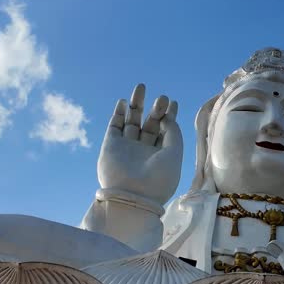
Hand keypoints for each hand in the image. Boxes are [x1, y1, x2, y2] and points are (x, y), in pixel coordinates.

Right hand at [97, 84, 182, 206]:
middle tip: (162, 97)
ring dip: (136, 104)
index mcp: (160, 156)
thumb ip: (173, 132)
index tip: (173, 102)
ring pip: (131, 121)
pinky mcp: (110, 146)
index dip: (168, 115)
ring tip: (141, 86)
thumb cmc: (158, 179)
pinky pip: (114, 126)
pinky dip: (118, 113)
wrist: (132, 196)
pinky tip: (124, 102)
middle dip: (156, 109)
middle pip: (149, 124)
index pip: (164, 131)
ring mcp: (126, 148)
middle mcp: (143, 151)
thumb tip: (167, 117)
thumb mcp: (174, 153)